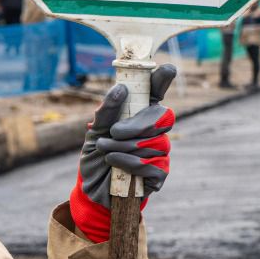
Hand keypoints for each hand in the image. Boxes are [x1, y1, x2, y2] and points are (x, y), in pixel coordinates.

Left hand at [69, 64, 176, 242]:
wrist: (91, 189)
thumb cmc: (96, 155)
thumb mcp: (94, 131)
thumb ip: (106, 111)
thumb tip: (120, 88)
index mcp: (140, 113)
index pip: (157, 91)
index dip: (164, 79)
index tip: (167, 69)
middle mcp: (154, 129)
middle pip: (163, 117)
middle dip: (136, 125)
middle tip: (114, 132)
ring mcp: (160, 151)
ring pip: (153, 142)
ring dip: (123, 147)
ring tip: (105, 151)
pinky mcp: (159, 173)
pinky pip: (151, 164)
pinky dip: (128, 163)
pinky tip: (114, 164)